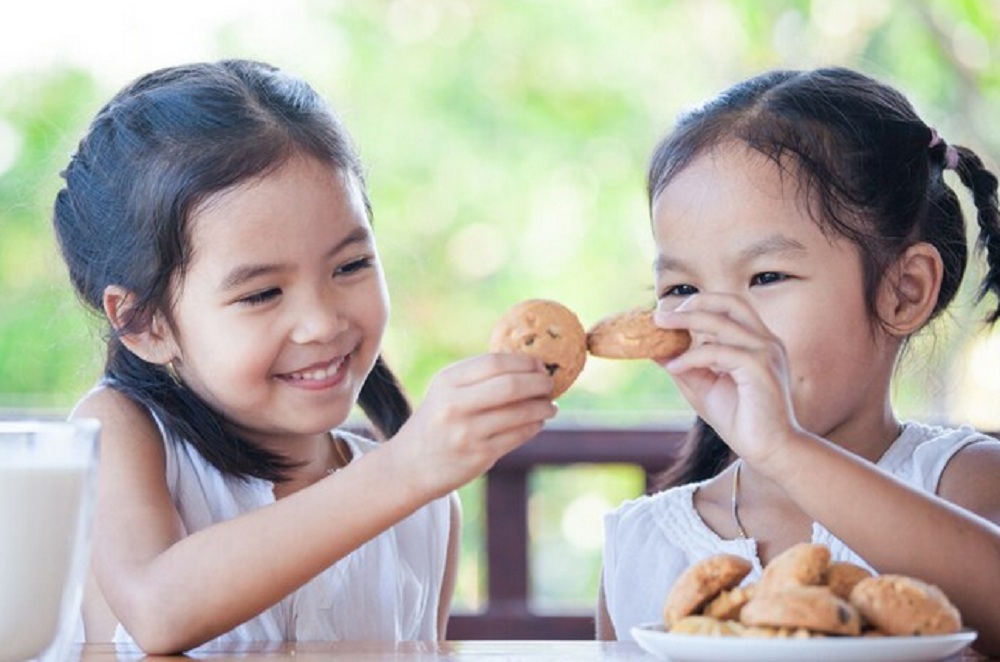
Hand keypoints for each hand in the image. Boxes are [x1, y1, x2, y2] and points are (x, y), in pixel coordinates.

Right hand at [393, 352, 556, 496]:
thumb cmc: (437, 420)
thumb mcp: (446, 390)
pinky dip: (535, 426)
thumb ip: (479, 376)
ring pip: (520, 413)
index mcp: (447, 381)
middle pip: (510, 386)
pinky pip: (518, 436)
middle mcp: (455, 405)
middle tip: (550, 383)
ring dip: (543, 407)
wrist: (411, 465)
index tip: (539, 364)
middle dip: (539, 382)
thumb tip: (529, 365)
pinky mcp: (479, 456)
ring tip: (550, 405)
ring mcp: (467, 433)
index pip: (494, 363)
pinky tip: (538, 421)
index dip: (523, 362)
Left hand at [655, 293, 801, 464]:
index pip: (729, 307)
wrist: (768, 451)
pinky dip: (692, 357)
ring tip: (659, 330)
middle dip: (693, 303)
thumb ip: (685, 366)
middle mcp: (766, 341)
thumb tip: (655, 349)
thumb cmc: (740, 420)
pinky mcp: (760, 368)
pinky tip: (674, 368)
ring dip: (686, 323)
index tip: (667, 312)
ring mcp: (766, 352)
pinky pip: (719, 352)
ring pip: (722, 323)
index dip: (698, 304)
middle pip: (730, 302)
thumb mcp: (704, 387)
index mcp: (757, 341)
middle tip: (661, 314)